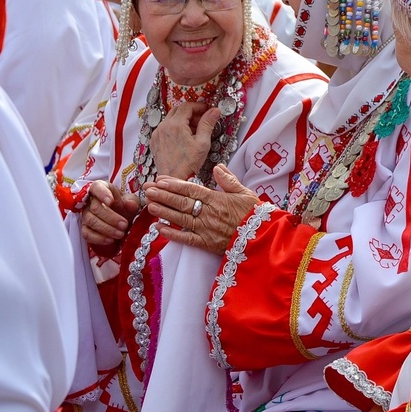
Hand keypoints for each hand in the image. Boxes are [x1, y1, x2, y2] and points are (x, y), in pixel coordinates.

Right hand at [80, 180, 139, 245]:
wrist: (121, 220)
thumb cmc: (124, 206)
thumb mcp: (131, 201)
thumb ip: (132, 201)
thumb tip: (130, 204)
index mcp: (102, 188)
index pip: (96, 187)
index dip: (102, 194)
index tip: (111, 201)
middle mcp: (91, 201)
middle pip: (95, 207)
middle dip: (111, 218)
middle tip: (124, 225)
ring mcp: (86, 214)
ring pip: (91, 221)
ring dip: (107, 229)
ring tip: (120, 234)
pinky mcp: (85, 228)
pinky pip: (87, 234)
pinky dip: (99, 238)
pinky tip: (110, 240)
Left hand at [146, 165, 261, 254]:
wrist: (263, 238)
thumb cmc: (255, 215)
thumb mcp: (245, 193)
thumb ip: (229, 180)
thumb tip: (216, 167)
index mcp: (217, 199)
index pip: (191, 189)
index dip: (174, 184)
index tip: (160, 179)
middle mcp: (209, 213)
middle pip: (182, 202)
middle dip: (163, 195)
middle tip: (147, 189)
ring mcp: (206, 229)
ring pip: (181, 218)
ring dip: (164, 211)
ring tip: (150, 205)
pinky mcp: (207, 244)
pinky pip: (187, 239)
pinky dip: (172, 234)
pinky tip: (160, 229)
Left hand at [150, 101, 220, 179]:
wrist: (173, 178)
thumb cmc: (188, 164)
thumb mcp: (202, 143)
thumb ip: (207, 124)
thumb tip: (214, 111)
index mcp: (175, 125)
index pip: (187, 106)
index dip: (198, 106)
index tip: (206, 110)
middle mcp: (163, 127)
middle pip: (177, 110)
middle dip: (191, 112)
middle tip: (202, 120)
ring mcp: (157, 134)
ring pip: (170, 119)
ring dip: (183, 120)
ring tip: (194, 131)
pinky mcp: (155, 141)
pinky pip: (165, 128)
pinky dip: (174, 128)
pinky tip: (183, 138)